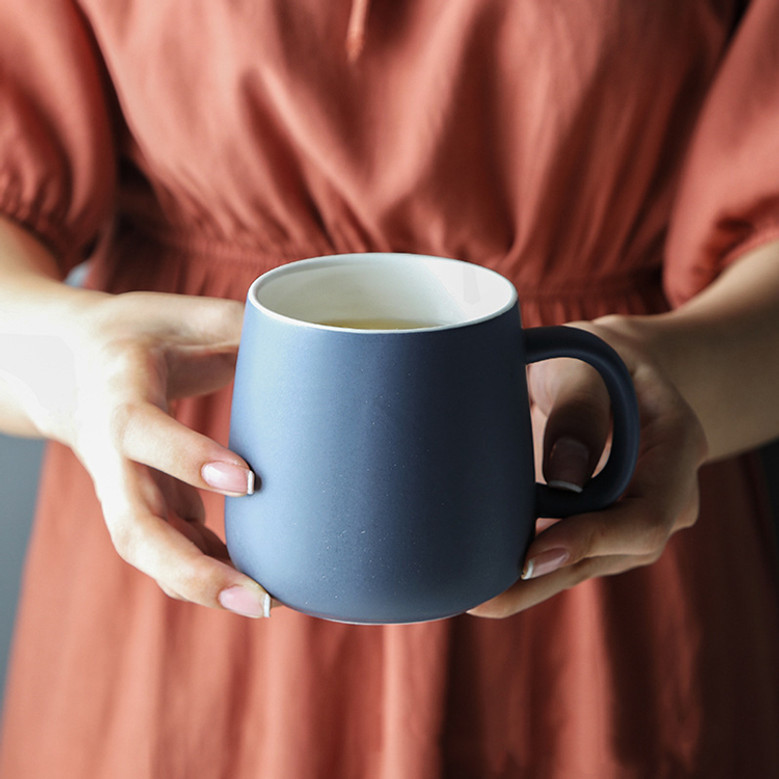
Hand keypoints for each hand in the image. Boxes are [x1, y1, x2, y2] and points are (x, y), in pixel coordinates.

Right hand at [15, 288, 270, 617]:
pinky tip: (252, 581)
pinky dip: (205, 571)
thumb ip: (238, 326)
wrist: (62, 366)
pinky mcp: (137, 502)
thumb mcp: (176, 315)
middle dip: (191, 568)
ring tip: (264, 604)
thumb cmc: (130, 336)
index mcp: (120, 395)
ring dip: (200, 586)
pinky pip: (163, 547)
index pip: (144, 434)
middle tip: (258, 596)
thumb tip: (315, 335)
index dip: (188, 459)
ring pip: (146, 550)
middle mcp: (112, 451)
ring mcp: (120, 485)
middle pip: (134, 525)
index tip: (250, 480)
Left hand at [468, 317, 707, 617]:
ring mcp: (635, 515)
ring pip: (588, 565)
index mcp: (677, 447)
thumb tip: (563, 480)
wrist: (610, 368)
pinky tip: (486, 581)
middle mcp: (666, 493)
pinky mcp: (603, 524)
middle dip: (546, 580)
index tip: (530, 557)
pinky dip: (531, 571)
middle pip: (613, 555)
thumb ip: (578, 409)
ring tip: (472, 596)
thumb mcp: (586, 361)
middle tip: (479, 599)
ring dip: (531, 586)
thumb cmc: (594, 357)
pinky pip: (572, 555)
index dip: (591, 542)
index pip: (647, 516)